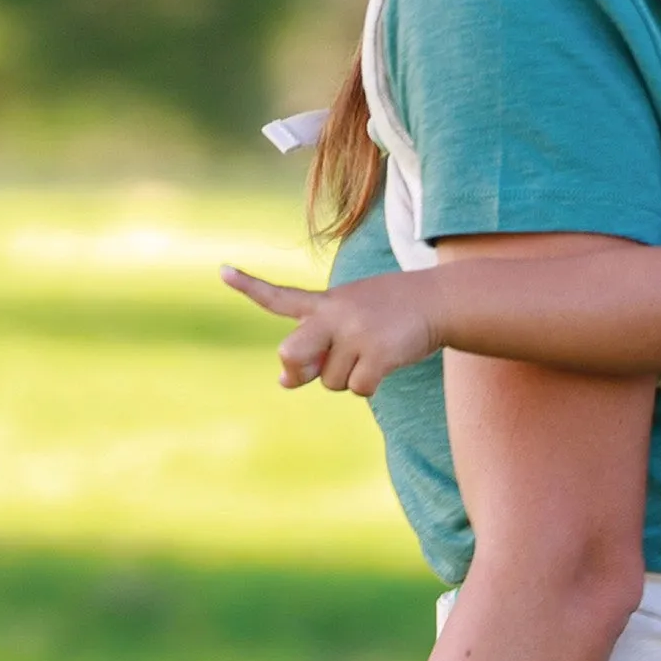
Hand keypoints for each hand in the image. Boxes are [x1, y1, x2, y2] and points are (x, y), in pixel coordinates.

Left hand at [223, 263, 436, 396]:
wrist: (438, 301)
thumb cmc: (389, 313)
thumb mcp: (349, 319)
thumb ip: (315, 346)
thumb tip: (283, 382)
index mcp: (325, 303)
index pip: (280, 297)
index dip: (249, 286)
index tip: (222, 271)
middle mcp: (335, 315)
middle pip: (291, 354)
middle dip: (299, 369)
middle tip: (320, 365)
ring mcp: (356, 333)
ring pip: (330, 381)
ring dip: (349, 377)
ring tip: (372, 353)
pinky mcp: (378, 353)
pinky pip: (358, 389)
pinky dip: (370, 386)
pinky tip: (385, 364)